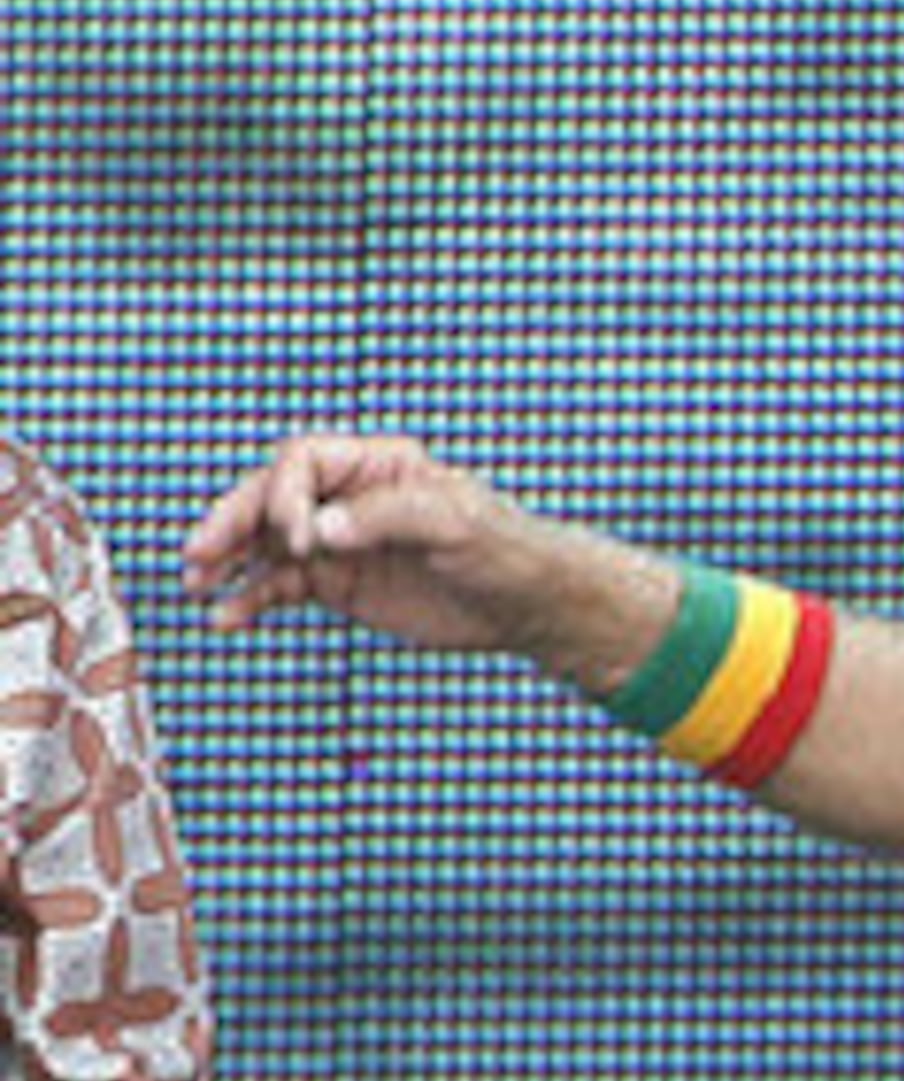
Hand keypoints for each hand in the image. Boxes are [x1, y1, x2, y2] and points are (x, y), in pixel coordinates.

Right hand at [179, 432, 610, 664]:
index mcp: (374, 464)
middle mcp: (346, 497)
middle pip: (268, 501)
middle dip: (232, 525)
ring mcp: (337, 542)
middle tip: (199, 554)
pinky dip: (251, 600)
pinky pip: (280, 587)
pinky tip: (226, 617)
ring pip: (265, 545)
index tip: (300, 540)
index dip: (285, 496)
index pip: (302, 462)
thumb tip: (320, 529)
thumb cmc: (504, 550)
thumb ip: (386, 519)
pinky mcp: (338, 584)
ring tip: (196, 586)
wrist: (529, 604)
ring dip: (228, 563)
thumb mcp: (455, 524)